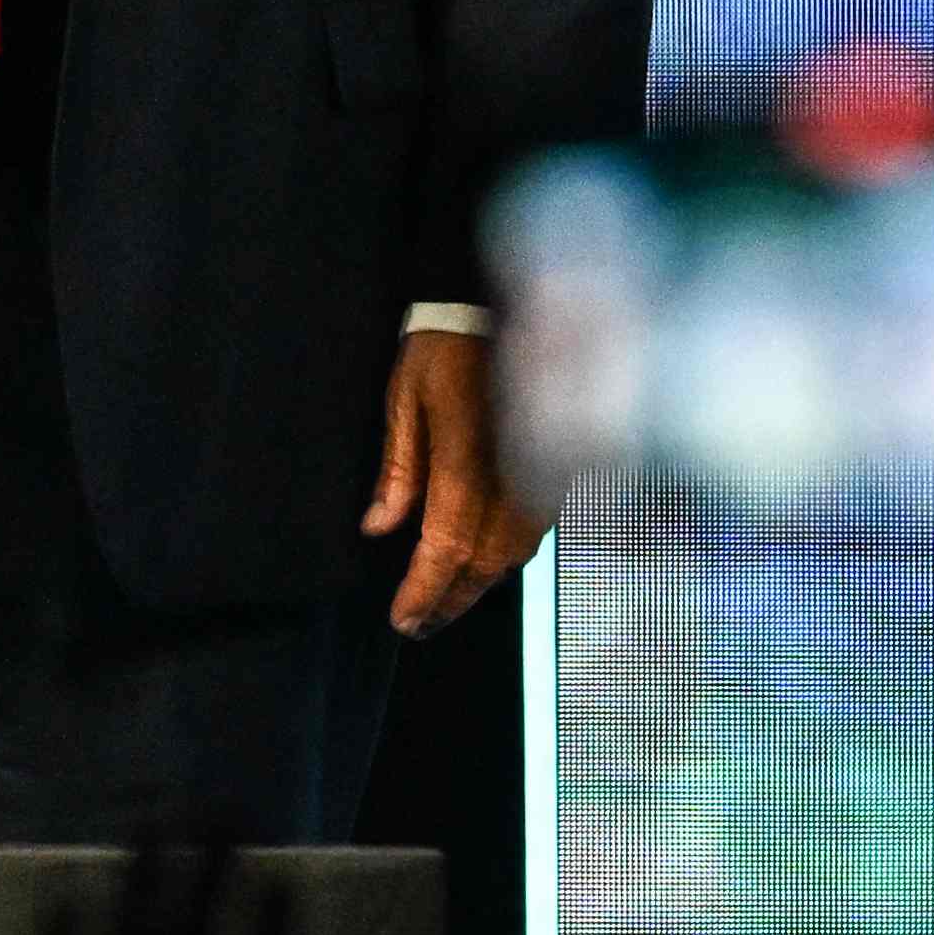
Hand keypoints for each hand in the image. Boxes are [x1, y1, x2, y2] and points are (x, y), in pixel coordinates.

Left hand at [360, 329, 539, 635]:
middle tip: (418, 625)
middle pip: (484, 564)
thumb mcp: (403, 401)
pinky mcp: (554, 471)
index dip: (425, 591)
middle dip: (450, 601)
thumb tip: (379, 528)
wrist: (497, 309)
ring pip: (514, 554)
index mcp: (468, 463)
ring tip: (444, 603)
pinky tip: (482, 564)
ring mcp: (538, 477)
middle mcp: (510, 479)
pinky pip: (533, 531)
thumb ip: (398, 470)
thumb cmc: (444, 349)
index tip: (402, 619)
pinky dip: (505, 557)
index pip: (446, 548)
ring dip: (479, 584)